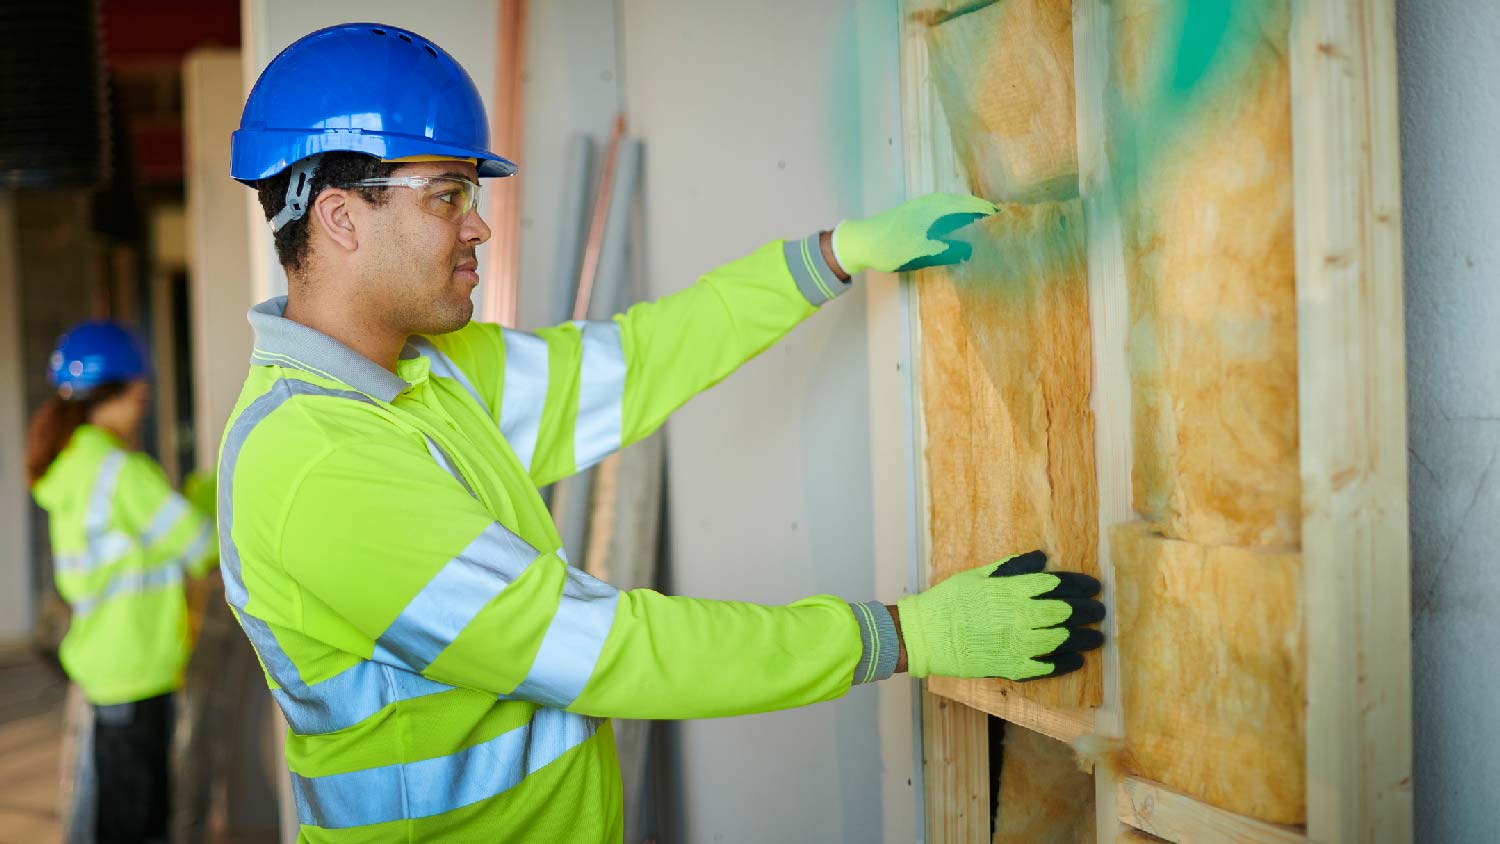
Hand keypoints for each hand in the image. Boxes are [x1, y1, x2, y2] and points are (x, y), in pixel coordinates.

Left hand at [831, 192, 998, 274]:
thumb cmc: (892, 246)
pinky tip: (966, 235)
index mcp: (940, 206)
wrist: (861, 242)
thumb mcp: (924, 252)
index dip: (995, 216)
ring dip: (976, 219)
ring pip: (961, 210)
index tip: (1014, 226)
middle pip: (971, 206)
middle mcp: (936, 201)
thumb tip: (977, 251)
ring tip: (992, 234)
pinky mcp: (922, 215)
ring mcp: (928, 206)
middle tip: (1008, 232)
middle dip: (989, 217)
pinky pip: (951, 214)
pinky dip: (963, 222)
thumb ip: (951, 251)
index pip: (976, 208)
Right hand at [895, 550, 1103, 680]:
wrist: (926, 634)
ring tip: (1098, 636)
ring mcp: (1018, 642)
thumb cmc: (950, 600)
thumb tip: (1042, 558)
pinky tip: (1078, 660)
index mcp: (1013, 589)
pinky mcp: (1012, 666)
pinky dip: (1066, 663)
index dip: (1080, 585)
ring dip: (1084, 637)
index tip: (1095, 587)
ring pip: (1063, 639)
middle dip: (1088, 610)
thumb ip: (1013, 567)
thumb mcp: (979, 574)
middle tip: (1101, 610)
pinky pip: (1046, 666)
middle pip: (1066, 611)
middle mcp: (1021, 615)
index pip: (1057, 584)